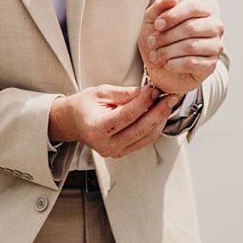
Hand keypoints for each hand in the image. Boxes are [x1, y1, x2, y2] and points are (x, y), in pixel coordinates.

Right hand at [49, 84, 183, 158]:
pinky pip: (144, 141)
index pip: (127, 115)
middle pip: (140, 129)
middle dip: (159, 112)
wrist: (73, 122)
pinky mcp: (122, 152)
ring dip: (160, 120)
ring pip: (146, 137)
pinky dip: (154, 127)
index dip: (144, 102)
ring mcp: (114, 151)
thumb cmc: (84, 105)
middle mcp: (106, 144)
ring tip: (167, 103)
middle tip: (170, 97)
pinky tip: (160, 114)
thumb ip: (125, 94)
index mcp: (97, 128)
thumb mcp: (101, 92)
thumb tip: (148, 91)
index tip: (154, 89)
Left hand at [139, 0, 224, 94]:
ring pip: (190, 47)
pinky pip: (192, 63)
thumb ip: (160, 6)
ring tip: (155, 55)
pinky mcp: (211, 65)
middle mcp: (215, 26)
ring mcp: (215, 46)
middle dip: (166, 36)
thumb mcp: (153, 21)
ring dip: (167, 52)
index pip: (193, 7)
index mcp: (204, 11)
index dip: (172, 15)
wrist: (163, 69)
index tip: (157, 25)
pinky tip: (167, 64)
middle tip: (152, 42)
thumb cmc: (161, 39)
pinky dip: (174, 64)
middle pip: (191, 28)